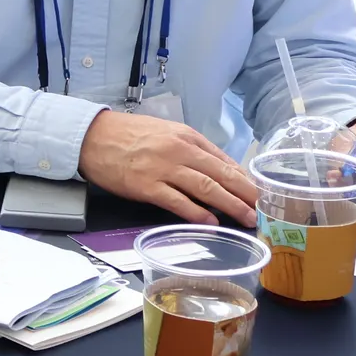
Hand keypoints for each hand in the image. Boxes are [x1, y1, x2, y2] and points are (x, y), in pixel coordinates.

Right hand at [77, 109, 259, 227]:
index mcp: (186, 137)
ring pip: (205, 188)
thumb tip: (218, 170)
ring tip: (247, 218)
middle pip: (221, 175)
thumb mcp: (164, 133)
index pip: (224, 160)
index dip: (245, 179)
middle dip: (246, 194)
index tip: (260, 193)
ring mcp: (162, 168)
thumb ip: (191, 149)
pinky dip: (196, 213)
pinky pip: (177, 201)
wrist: (90, 136)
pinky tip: (211, 222)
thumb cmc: (127, 135)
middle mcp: (178, 151)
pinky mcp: (145, 185)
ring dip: (230, 205)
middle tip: (265, 208)